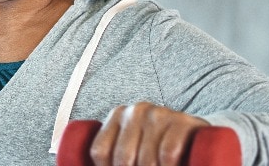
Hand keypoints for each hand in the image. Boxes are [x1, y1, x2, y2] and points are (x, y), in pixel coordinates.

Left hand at [90, 102, 209, 165]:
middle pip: (123, 158)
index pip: (99, 151)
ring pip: (147, 159)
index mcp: (117, 116)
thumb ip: (110, 154)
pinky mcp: (183, 122)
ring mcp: (160, 114)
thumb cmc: (158, 147)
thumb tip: (70, 155)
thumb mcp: (133, 147)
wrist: (198, 138)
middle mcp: (136, 111)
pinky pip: (168, 152)